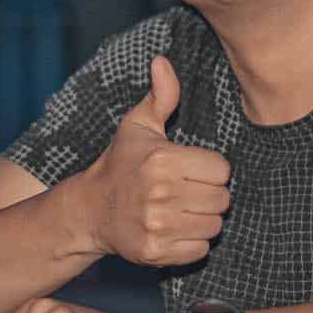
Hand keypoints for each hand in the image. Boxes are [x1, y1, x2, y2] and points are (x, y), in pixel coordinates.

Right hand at [80, 55, 231, 266]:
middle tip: (187, 192)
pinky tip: (175, 230)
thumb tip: (163, 61)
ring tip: (182, 210)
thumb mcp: (138, 127)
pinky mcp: (155, 251)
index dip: (210, 170)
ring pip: (214, 225)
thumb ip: (161, 96)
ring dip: (204, 220)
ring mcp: (157, 225)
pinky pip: (200, 250)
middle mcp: (160, 193)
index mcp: (162, 160)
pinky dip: (193, 243)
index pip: (222, 169)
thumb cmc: (121, 164)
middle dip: (209, 195)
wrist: (90, 211)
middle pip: (222, 199)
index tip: (191, 171)